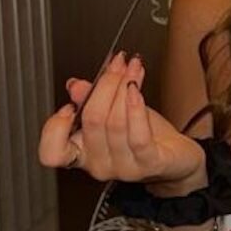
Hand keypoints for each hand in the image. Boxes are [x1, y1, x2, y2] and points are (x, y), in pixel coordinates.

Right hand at [38, 52, 204, 189]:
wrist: (178, 159)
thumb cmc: (146, 135)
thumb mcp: (116, 113)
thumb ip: (92, 99)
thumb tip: (75, 85)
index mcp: (83, 153)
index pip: (52, 153)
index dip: (54, 129)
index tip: (69, 104)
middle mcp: (99, 164)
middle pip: (92, 120)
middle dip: (106, 84)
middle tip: (117, 63)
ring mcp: (124, 167)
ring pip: (115, 123)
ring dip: (124, 87)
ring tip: (133, 68)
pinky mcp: (149, 164)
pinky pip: (138, 136)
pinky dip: (135, 108)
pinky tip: (136, 89)